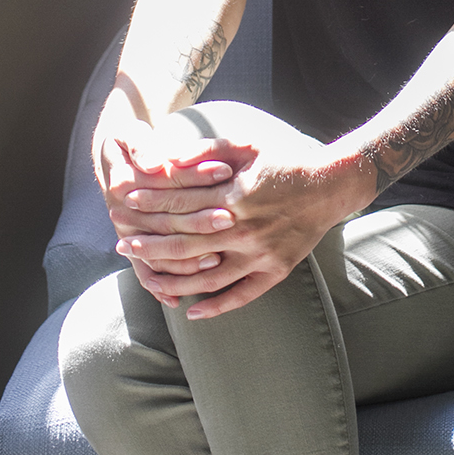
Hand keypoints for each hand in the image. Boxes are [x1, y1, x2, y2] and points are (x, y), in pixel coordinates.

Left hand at [115, 108, 366, 318]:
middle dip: (149, 244)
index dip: (151, 204)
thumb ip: (206, 149)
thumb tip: (168, 161)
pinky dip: (215, 307)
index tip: (127, 203)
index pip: (181, 205)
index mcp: (234, 196)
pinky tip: (191, 311)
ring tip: (147, 277)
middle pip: (185, 243)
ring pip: (207, 277)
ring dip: (173, 279)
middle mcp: (244, 229)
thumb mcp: (247, 143)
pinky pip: (241, 296)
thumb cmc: (284, 160)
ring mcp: (260, 254)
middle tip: (122, 244)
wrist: (330, 185)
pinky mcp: (275, 271)